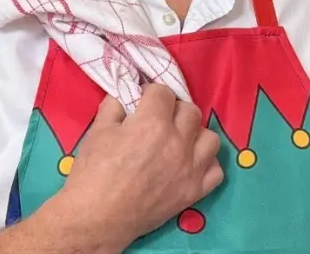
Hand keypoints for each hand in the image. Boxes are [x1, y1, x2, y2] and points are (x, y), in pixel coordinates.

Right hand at [50, 84, 222, 249]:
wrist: (98, 216)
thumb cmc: (93, 172)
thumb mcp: (97, 130)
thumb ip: (115, 106)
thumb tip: (126, 95)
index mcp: (152, 123)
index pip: (163, 92)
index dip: (150, 93)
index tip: (142, 101)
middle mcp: (178, 142)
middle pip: (191, 110)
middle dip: (173, 109)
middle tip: (158, 118)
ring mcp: (191, 168)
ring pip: (210, 137)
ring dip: (195, 134)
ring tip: (178, 140)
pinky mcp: (196, 191)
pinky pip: (216, 169)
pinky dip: (205, 162)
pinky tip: (188, 163)